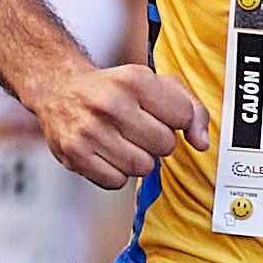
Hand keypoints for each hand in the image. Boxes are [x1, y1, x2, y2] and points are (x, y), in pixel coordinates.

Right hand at [34, 61, 206, 190]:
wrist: (60, 91)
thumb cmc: (114, 90)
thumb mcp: (155, 84)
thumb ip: (190, 108)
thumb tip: (201, 142)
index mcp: (134, 80)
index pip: (183, 116)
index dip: (176, 120)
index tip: (160, 114)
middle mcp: (110, 103)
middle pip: (165, 146)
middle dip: (158, 141)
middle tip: (139, 129)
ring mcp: (90, 130)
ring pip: (142, 167)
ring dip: (138, 159)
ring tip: (122, 140)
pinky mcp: (76, 154)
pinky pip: (117, 182)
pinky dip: (116, 173)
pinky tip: (106, 153)